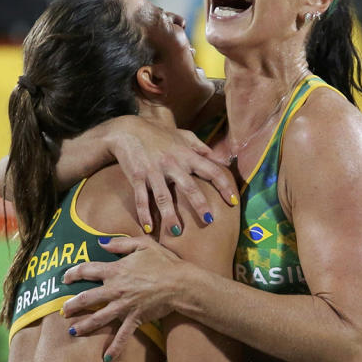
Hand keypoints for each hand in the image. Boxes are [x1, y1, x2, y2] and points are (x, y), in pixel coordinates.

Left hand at [62, 236, 185, 358]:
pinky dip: (115, 348)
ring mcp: (124, 306)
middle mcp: (115, 289)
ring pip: (98, 318)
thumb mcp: (143, 244)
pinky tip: (106, 358)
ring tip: (72, 331)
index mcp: (116, 270)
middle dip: (72, 305)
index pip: (87, 270)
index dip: (73, 273)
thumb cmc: (164, 262)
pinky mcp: (135, 318)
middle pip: (87, 298)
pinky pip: (122, 335)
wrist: (180, 283)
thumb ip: (120, 243)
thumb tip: (102, 243)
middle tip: (63, 310)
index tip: (66, 278)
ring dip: (84, 325)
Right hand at [105, 117, 237, 235]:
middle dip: (200, 204)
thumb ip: (200, 147)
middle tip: (209, 220)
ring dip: (170, 215)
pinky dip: (144, 214)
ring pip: (163, 197)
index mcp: (186, 155)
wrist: (128, 129)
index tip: (233, 201)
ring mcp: (154, 171)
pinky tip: (149, 228)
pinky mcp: (137, 177)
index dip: (224, 186)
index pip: (211, 171)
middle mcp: (172, 164)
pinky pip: (141, 198)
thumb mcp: (183, 135)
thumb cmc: (159, 134)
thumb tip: (218, 158)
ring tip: (177, 231)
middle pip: (189, 187)